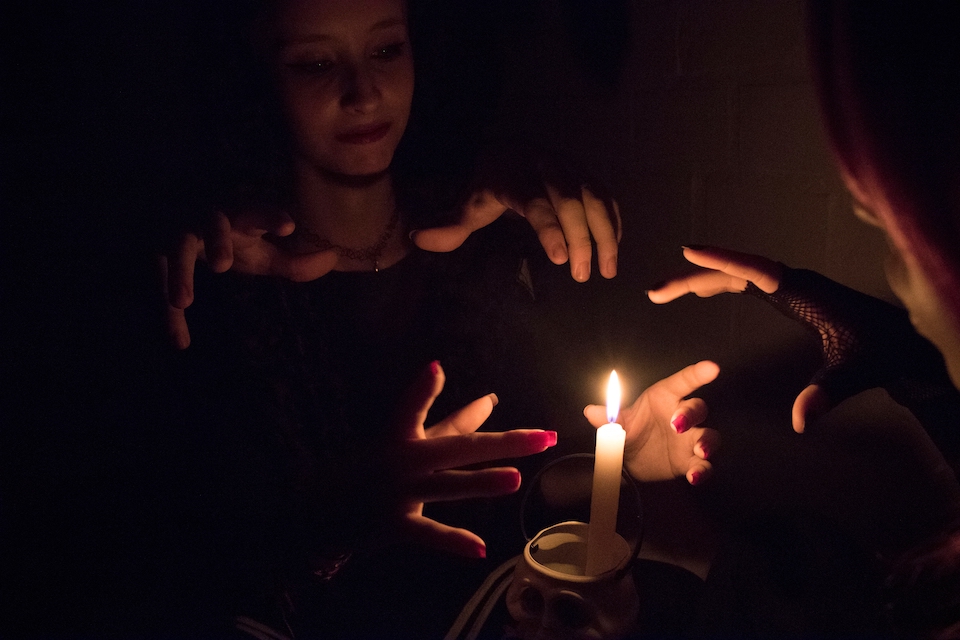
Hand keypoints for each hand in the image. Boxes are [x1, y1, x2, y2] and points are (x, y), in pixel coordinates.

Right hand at [160, 209, 337, 348]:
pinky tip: (180, 343)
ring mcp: (179, 233)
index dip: (271, 217)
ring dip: (179, 273)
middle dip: (217, 241)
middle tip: (222, 265)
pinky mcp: (156, 254)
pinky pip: (159, 284)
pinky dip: (168, 316)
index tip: (288, 227)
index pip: (257, 210)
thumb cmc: (231, 237)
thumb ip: (295, 261)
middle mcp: (208, 218)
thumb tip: (333, 258)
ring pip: (176, 249)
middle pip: (211, 223)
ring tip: (183, 301)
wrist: (174, 220)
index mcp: (240, 215)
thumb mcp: (262, 250)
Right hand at [385, 361, 557, 557]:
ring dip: (480, 482)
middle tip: (542, 437)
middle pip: (456, 448)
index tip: (436, 368)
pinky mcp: (394, 525)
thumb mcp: (405, 441)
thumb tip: (491, 401)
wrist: (320, 511)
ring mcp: (398, 493)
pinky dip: (453, 540)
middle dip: (502, 442)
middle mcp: (401, 461)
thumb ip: (450, 423)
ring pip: (446, 486)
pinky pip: (428, 533)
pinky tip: (480, 548)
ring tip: (514, 479)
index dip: (423, 389)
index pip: (413, 407)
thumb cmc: (372, 468)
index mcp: (399, 436)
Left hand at [410, 148, 620, 281]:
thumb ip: (448, 225)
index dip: (550, 229)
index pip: (535, 202)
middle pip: (571, 201)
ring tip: (607, 270)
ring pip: (596, 198)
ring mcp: (570, 170)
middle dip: (580, 238)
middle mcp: (546, 168)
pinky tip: (613, 250)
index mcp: (514, 175)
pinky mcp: (586, 176)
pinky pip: (607, 197)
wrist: (507, 151)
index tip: (560, 260)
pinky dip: (614, 222)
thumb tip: (417, 239)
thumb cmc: (488, 186)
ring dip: (605, 234)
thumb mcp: (468, 203)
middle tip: (580, 275)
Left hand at [584, 361, 719, 484]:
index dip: (697, 374)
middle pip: (697, 408)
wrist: (630, 461)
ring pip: (709, 435)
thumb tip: (590, 411)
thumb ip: (608, 419)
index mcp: (665, 399)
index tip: (711, 368)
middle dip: (691, 414)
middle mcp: (681, 416)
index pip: (683, 382)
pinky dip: (703, 470)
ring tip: (699, 450)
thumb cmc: (630, 431)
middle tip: (677, 423)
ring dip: (707, 442)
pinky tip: (694, 475)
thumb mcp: (618, 424)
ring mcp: (689, 440)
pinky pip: (704, 465)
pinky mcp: (691, 461)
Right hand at [647, 245, 951, 434]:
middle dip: (692, 277)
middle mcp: (793, 282)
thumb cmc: (880, 352)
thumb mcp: (853, 373)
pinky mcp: (790, 294)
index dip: (720, 260)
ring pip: (737, 274)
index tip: (688, 251)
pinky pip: (746, 281)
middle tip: (655, 291)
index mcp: (803, 292)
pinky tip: (702, 291)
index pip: (754, 270)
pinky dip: (720, 283)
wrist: (903, 344)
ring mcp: (790, 286)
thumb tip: (799, 422)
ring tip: (664, 292)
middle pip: (734, 270)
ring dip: (700, 279)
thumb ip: (824, 393)